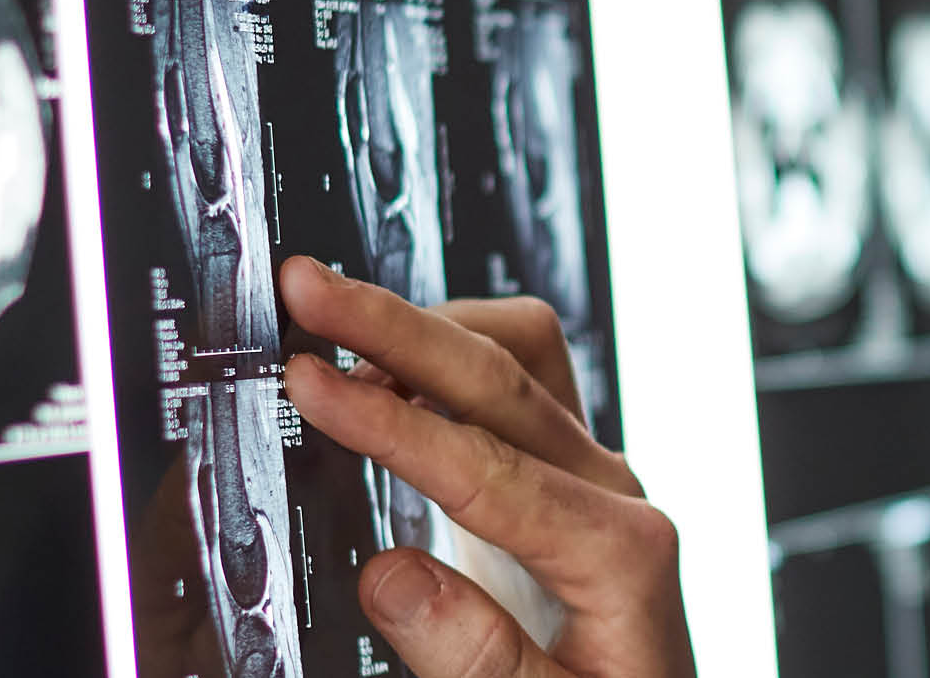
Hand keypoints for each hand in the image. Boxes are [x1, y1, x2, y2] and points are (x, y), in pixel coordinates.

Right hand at [277, 257, 696, 677]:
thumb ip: (477, 658)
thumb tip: (389, 577)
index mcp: (620, 555)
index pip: (485, 466)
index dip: (388, 421)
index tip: (310, 385)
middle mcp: (615, 498)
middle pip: (504, 375)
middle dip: (396, 325)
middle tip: (308, 288)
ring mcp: (592, 482)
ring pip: (520, 355)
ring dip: (425, 327)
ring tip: (331, 316)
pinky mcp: (564, 482)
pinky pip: (515, 384)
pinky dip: (443, 359)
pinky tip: (382, 368)